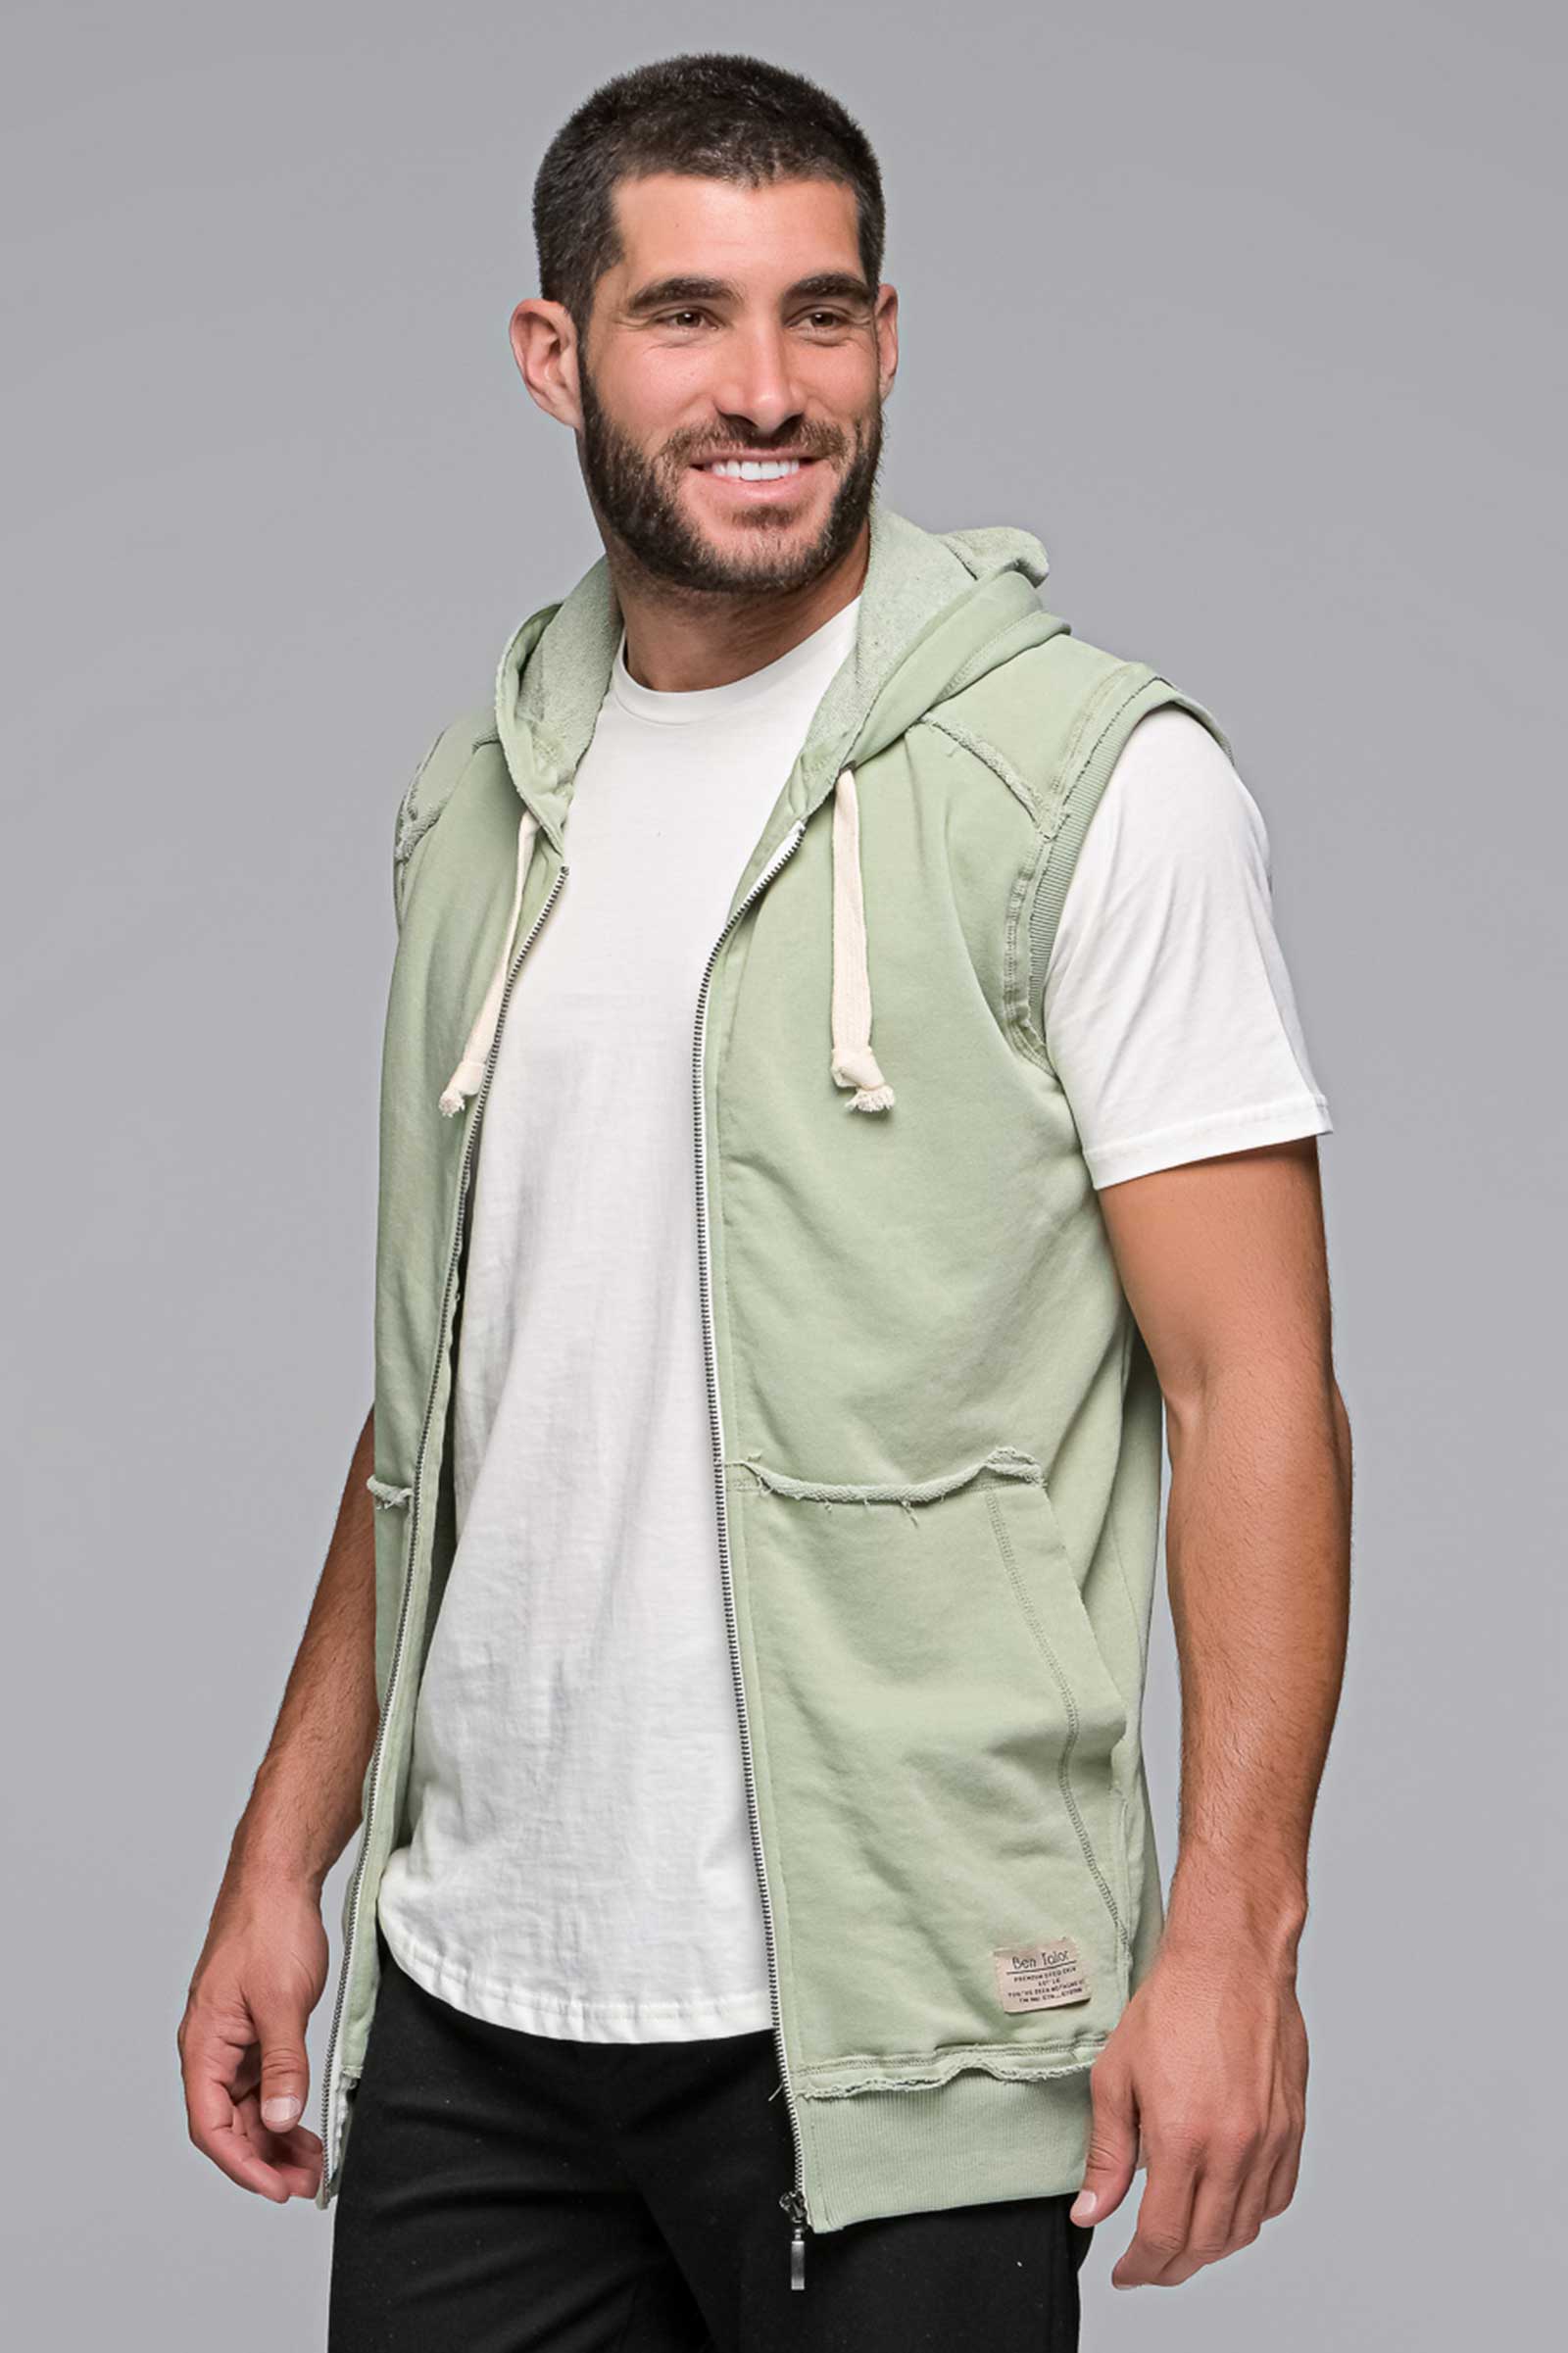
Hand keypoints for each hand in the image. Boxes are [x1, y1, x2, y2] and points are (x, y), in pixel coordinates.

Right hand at [178, 1876, 328, 2200]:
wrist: (279, 1876)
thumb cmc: (270, 1927)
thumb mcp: (282, 2002)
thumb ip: (282, 2065)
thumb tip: (280, 2120)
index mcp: (203, 2044)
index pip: (211, 2126)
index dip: (242, 2164)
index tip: (277, 2189)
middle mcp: (211, 2048)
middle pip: (229, 2125)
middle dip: (265, 2159)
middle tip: (308, 2183)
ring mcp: (234, 2040)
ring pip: (249, 2108)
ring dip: (277, 2138)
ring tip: (313, 2164)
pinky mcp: (256, 2029)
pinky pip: (264, 2083)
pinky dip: (284, 2106)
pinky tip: (307, 2124)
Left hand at [1069, 1929, 1307, 2286]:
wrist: (1231, 1959)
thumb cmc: (1173, 2005)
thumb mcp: (1116, 2076)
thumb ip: (1108, 2154)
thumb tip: (1092, 2210)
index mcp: (1184, 2137)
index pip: (1165, 2235)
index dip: (1142, 2266)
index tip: (1126, 2272)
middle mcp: (1235, 2147)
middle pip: (1206, 2244)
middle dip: (1172, 2266)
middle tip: (1148, 2266)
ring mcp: (1270, 2140)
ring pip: (1245, 2229)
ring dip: (1211, 2248)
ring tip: (1182, 2243)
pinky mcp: (1293, 2128)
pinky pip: (1276, 2198)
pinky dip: (1250, 2217)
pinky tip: (1226, 2208)